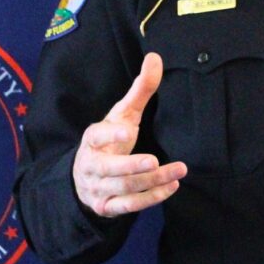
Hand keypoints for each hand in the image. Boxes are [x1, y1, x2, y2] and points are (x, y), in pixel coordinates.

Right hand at [73, 53, 186, 217]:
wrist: (85, 178)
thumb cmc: (109, 141)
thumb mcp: (122, 115)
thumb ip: (140, 90)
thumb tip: (156, 56)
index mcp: (93, 140)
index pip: (96, 136)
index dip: (111, 135)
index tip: (128, 130)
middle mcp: (92, 166)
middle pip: (111, 169)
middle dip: (132, 166)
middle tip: (155, 161)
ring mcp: (99, 188)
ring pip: (124, 188)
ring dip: (151, 182)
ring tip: (178, 171)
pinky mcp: (108, 206)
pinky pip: (129, 206)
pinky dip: (150, 198)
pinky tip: (171, 187)